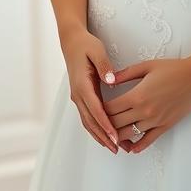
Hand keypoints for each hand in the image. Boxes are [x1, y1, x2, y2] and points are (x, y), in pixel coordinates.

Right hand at [61, 27, 120, 154]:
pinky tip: (106, 136)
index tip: (115, 137)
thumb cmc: (86, 45)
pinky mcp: (81, 97)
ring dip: (100, 136)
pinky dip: (96, 129)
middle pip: (90, 121)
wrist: (72, 42)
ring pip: (87, 122)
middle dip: (104, 136)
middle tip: (118, 148)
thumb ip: (104, 66)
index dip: (105, 125)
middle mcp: (78, 94)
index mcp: (82, 84)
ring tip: (115, 147)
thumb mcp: (97, 51)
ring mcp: (77, 97)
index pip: (95, 110)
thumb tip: (111, 81)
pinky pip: (87, 117)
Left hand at [103, 56, 190, 152]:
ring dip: (118, 136)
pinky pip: (148, 140)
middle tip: (99, 124)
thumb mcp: (145, 66)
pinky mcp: (165, 126)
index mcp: (136, 95)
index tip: (95, 109)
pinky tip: (131, 148)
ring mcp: (155, 121)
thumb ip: (125, 74)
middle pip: (116, 124)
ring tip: (111, 136)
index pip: (110, 109)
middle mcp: (144, 111)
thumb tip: (108, 80)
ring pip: (129, 135)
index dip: (100, 110)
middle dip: (106, 124)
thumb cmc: (172, 69)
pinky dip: (138, 146)